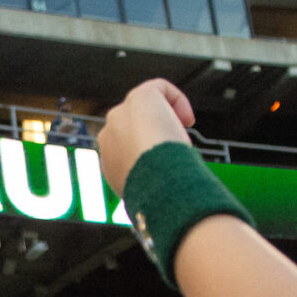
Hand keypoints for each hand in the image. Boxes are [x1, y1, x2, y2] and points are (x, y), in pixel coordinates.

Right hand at [94, 79, 195, 198]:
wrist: (155, 180)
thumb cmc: (156, 192)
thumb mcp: (146, 196)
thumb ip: (147, 190)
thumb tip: (157, 208)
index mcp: (108, 162)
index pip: (128, 148)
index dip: (148, 151)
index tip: (164, 163)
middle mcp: (109, 136)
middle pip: (134, 125)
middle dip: (154, 133)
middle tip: (173, 148)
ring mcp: (120, 115)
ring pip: (145, 107)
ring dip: (165, 117)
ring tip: (180, 134)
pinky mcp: (139, 97)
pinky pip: (159, 87)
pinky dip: (177, 99)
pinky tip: (188, 119)